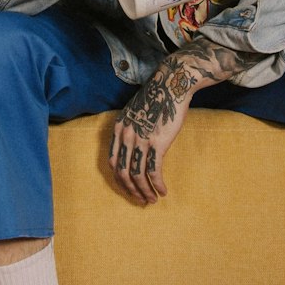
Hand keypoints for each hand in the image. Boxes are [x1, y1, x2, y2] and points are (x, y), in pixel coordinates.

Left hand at [109, 54, 194, 203]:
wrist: (171, 84)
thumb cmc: (157, 98)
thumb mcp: (134, 112)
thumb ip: (130, 129)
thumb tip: (133, 147)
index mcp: (118, 129)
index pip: (113, 163)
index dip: (120, 180)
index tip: (130, 188)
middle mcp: (125, 136)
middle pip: (122, 173)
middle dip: (131, 191)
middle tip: (141, 200)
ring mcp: (140, 140)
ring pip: (137, 176)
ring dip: (144, 192)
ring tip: (152, 199)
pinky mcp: (156, 143)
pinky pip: (153, 171)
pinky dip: (157, 185)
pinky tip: (162, 191)